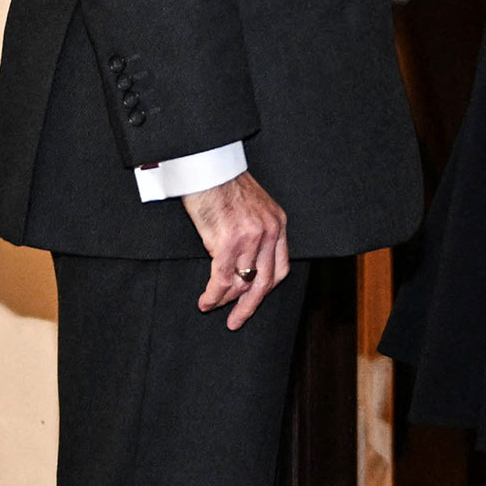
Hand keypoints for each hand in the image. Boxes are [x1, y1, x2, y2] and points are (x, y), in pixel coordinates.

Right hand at [183, 172, 288, 327]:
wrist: (206, 164)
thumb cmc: (221, 182)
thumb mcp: (250, 206)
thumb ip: (253, 231)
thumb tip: (239, 261)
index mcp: (277, 223)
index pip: (280, 267)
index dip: (266, 288)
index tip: (254, 299)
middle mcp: (269, 231)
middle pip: (265, 281)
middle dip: (250, 305)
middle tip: (236, 320)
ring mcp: (251, 237)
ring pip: (242, 282)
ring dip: (226, 300)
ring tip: (212, 307)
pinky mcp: (229, 240)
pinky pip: (222, 277)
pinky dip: (213, 294)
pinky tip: (205, 301)